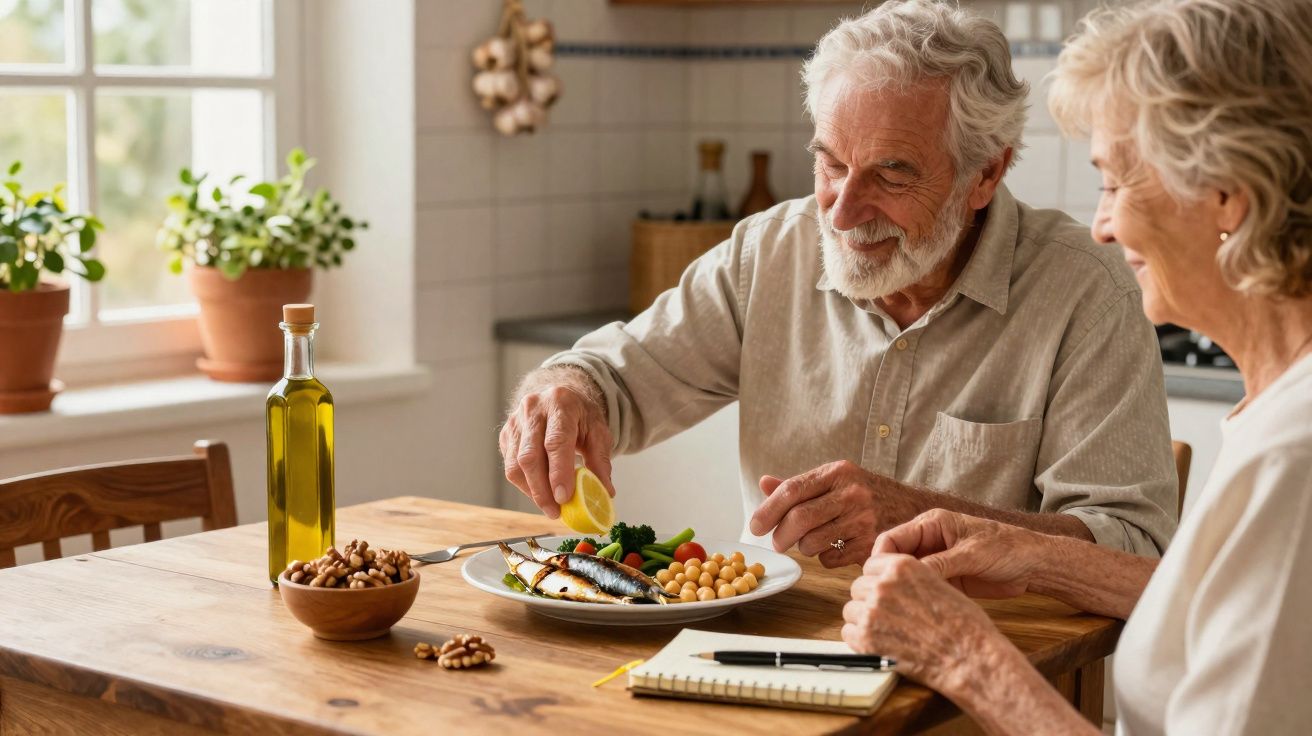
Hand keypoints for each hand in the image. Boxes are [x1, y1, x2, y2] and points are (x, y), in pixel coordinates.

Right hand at [499, 384, 614, 518]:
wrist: (560, 396)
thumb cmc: (580, 416)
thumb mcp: (598, 432)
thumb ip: (600, 461)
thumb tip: (604, 492)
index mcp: (561, 403)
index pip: (556, 441)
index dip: (558, 472)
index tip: (564, 498)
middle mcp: (533, 409)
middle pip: (529, 456)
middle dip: (542, 490)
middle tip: (556, 511)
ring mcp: (515, 421)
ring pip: (515, 464)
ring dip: (532, 491)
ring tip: (550, 506)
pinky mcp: (506, 434)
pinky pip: (509, 466)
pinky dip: (525, 484)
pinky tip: (540, 491)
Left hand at [748, 461, 920, 566]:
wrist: (915, 509)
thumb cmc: (869, 494)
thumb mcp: (837, 480)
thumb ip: (801, 484)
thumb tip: (764, 483)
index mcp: (838, 471)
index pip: (793, 490)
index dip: (768, 510)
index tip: (755, 526)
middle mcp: (852, 492)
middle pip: (799, 518)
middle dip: (780, 536)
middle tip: (777, 543)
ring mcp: (864, 519)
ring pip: (812, 542)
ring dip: (804, 548)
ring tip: (811, 542)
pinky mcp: (871, 544)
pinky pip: (830, 558)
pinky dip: (825, 558)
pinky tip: (834, 548)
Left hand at [842, 554, 1006, 692]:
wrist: (968, 658)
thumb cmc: (963, 624)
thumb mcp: (938, 584)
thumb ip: (909, 579)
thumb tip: (889, 582)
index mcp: (902, 567)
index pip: (871, 564)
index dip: (877, 578)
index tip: (882, 590)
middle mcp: (883, 585)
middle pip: (858, 586)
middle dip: (869, 599)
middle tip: (886, 614)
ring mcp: (872, 612)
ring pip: (851, 609)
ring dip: (863, 619)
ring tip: (884, 630)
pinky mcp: (867, 639)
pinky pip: (848, 633)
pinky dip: (859, 639)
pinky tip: (878, 643)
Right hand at [874, 509, 1050, 598]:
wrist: (1034, 565)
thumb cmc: (1007, 548)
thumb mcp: (972, 554)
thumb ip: (941, 563)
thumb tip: (911, 575)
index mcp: (932, 524)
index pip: (893, 538)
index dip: (881, 558)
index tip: (876, 578)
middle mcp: (929, 541)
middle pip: (895, 558)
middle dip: (887, 576)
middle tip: (882, 597)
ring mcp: (936, 561)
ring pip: (907, 576)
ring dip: (902, 589)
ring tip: (897, 608)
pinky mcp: (945, 579)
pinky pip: (923, 588)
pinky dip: (917, 598)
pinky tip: (915, 611)